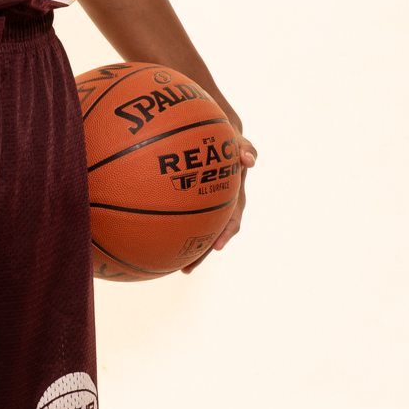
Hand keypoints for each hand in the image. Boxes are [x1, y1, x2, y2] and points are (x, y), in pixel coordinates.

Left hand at [185, 132, 256, 269]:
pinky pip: (187, 221)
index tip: (217, 247)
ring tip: (173, 267)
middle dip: (201, 254)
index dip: (225, 234)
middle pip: (213, 236)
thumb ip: (246, 149)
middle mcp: (224, 208)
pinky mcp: (197, 204)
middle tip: (187, 269)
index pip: (232, 220)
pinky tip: (158, 241)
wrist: (221, 139)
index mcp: (235, 198)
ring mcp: (211, 208)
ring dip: (189, 251)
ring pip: (200, 234)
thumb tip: (250, 160)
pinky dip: (176, 231)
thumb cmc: (230, 141)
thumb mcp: (240, 143)